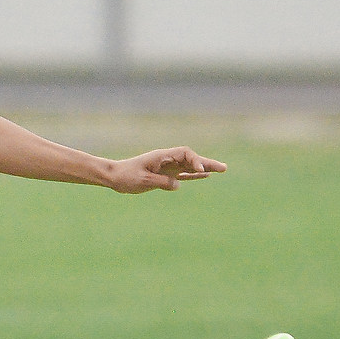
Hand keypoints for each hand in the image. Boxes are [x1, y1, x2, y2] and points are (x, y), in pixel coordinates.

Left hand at [105, 147, 226, 192]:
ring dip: (205, 168)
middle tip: (224, 168)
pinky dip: (194, 175)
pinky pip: (183, 174)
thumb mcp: (143, 180)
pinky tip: (205, 176)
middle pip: (191, 159)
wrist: (114, 177)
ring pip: (190, 166)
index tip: (201, 169)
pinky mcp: (165, 175)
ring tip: (221, 170)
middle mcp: (167, 160)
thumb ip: (161, 182)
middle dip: (207, 162)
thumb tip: (178, 185)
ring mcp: (167, 167)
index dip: (195, 160)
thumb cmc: (126, 176)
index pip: (185, 154)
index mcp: (162, 156)